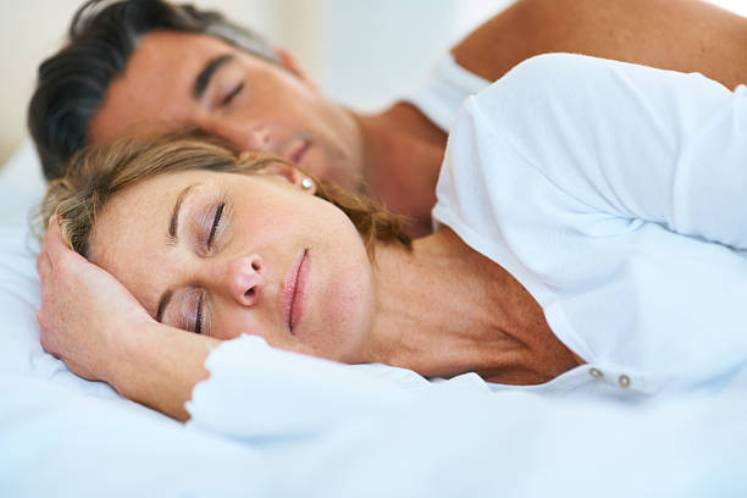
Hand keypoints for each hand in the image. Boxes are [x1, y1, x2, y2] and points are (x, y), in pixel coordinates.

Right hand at [36, 217, 153, 383]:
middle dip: (50, 270)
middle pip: (45, 282)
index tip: (73, 292)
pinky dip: (57, 231)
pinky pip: (56, 244)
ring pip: (48, 262)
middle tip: (60, 256)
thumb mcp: (104, 359)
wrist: (126, 351)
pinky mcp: (68, 271)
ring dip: (52, 247)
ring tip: (61, 233)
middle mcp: (49, 313)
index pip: (53, 310)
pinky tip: (62, 219)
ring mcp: (55, 290)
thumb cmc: (127, 358)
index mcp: (56, 336)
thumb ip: (103, 350)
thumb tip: (120, 348)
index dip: (60, 297)